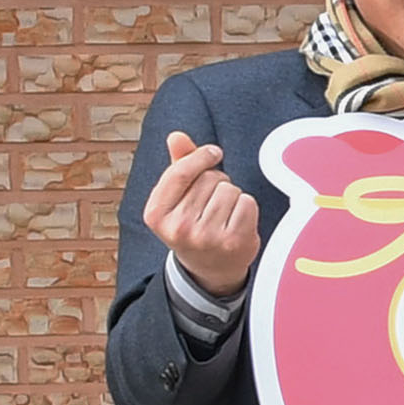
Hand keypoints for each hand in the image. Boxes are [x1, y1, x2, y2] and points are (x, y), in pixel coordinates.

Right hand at [144, 131, 262, 297]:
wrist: (209, 268)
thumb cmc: (192, 224)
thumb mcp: (177, 198)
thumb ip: (178, 165)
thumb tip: (176, 136)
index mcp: (156, 214)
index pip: (180, 171)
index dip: (201, 156)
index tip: (213, 152)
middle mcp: (178, 228)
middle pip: (210, 178)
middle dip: (216, 182)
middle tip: (212, 202)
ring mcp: (206, 237)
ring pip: (230, 189)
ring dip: (232, 195)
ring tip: (223, 213)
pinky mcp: (233, 241)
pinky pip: (248, 203)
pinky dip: (247, 207)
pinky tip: (237, 221)